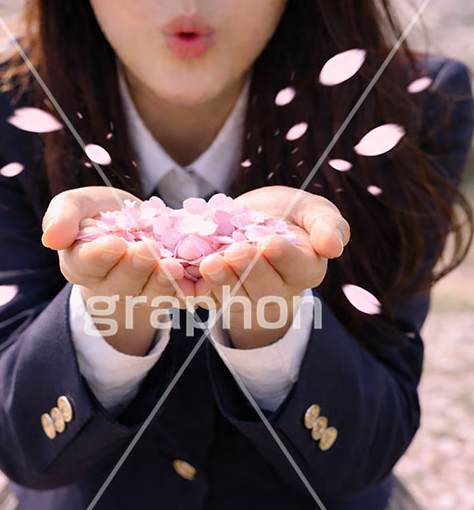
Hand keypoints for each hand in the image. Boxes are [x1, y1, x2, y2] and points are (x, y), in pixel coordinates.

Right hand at [40, 186, 191, 354]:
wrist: (138, 231)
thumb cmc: (103, 217)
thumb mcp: (80, 205)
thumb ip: (63, 214)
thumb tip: (51, 238)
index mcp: (81, 265)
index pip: (86, 264)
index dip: (101, 256)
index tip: (115, 244)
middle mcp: (109, 287)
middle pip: (121, 283)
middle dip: (135, 268)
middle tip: (148, 250)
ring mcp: (141, 295)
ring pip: (151, 295)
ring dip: (163, 282)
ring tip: (175, 267)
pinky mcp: (169, 296)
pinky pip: (181, 298)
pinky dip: (192, 291)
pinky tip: (201, 282)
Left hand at [198, 186, 350, 348]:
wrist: (252, 222)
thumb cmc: (290, 215)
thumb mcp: (314, 211)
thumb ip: (329, 225)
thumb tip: (333, 246)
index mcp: (305, 270)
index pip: (297, 268)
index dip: (283, 257)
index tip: (270, 243)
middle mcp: (276, 291)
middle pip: (263, 288)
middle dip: (247, 271)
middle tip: (233, 253)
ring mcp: (243, 298)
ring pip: (231, 297)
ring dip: (217, 283)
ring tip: (206, 264)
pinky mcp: (214, 297)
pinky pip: (199, 298)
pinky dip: (186, 290)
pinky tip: (176, 275)